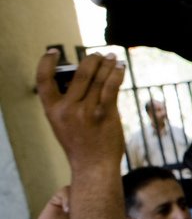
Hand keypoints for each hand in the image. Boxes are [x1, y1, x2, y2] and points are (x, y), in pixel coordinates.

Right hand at [37, 51, 124, 170]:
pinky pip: (111, 87)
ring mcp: (86, 111)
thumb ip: (67, 103)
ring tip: (112, 57)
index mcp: (52, 110)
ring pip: (98, 78)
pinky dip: (116, 74)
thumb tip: (83, 78)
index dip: (46, 62)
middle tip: (99, 54)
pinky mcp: (105, 114)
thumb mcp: (62, 124)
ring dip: (107, 64)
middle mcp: (67, 109)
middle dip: (91, 60)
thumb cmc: (81, 143)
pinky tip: (120, 67)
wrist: (94, 166)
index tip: (53, 52)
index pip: (43, 80)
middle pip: (80, 74)